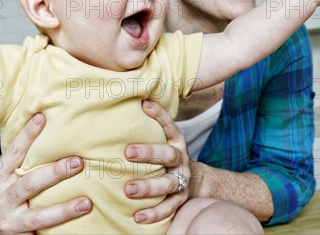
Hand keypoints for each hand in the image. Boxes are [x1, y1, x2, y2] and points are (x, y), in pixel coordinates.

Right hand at [0, 113, 91, 233]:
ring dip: (65, 209)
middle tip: (78, 162)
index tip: (41, 118)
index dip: (27, 135)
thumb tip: (44, 132)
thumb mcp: (2, 179)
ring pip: (40, 215)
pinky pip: (42, 233)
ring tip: (86, 203)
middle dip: (56, 172)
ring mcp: (11, 221)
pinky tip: (78, 225)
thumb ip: (19, 163)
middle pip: (31, 183)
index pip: (13, 153)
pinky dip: (59, 229)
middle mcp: (3, 199)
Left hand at [123, 100, 190, 223]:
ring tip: (128, 189)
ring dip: (148, 186)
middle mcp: (181, 158)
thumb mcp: (161, 138)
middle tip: (127, 153)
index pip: (168, 124)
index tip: (144, 105)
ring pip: (168, 183)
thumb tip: (127, 102)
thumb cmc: (165, 155)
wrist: (193, 181)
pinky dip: (154, 213)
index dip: (158, 114)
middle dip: (149, 153)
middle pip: (168, 154)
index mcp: (175, 140)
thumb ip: (146, 126)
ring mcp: (182, 179)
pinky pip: (169, 208)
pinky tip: (138, 217)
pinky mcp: (180, 199)